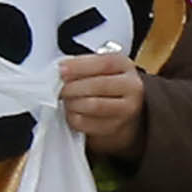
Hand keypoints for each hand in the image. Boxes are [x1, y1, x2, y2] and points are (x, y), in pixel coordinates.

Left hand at [56, 49, 149, 164]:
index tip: (61, 69)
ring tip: (67, 99)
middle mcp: (131, 87)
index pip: (105, 63)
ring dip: (72, 102)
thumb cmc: (104, 84)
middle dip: (73, 87)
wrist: (120, 110)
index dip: (80, 66)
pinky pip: (87, 123)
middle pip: (99, 85)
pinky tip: (72, 111)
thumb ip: (82, 66)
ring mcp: (126, 109)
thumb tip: (61, 71)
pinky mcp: (114, 127)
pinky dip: (73, 117)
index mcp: (124, 65)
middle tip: (60, 88)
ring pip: (93, 105)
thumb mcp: (98, 68)